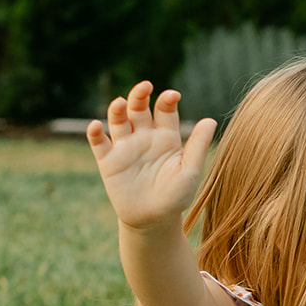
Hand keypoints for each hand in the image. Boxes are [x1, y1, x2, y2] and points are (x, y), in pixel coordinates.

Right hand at [86, 81, 217, 229]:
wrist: (154, 219)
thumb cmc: (176, 195)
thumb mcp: (191, 171)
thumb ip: (198, 145)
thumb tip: (211, 120)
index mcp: (167, 136)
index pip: (165, 111)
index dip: (167, 100)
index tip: (173, 95)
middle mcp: (145, 136)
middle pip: (140, 108)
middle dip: (140, 96)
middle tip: (145, 87)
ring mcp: (125, 146)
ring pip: (118, 120)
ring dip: (117, 110)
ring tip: (121, 103)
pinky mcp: (108, 160)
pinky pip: (99, 143)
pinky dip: (95, 133)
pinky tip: (96, 126)